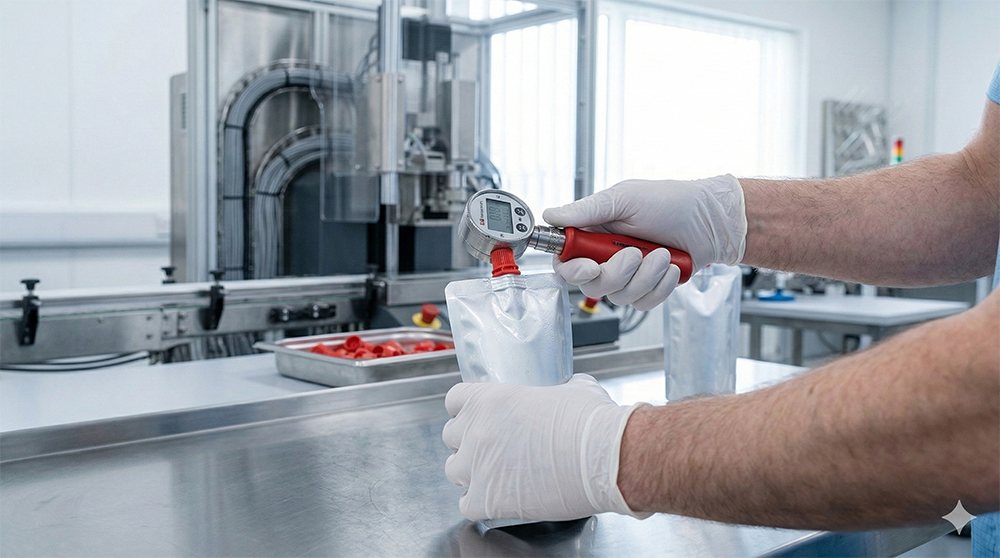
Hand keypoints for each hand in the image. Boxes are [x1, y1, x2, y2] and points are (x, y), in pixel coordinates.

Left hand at [442, 374, 649, 521]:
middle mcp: (476, 431)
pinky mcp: (487, 500)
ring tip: (496, 475)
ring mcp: (478, 467)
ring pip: (454, 471)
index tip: (477, 417)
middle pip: (451, 437)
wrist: (605, 459)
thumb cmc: (592, 423)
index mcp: (491, 400)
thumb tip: (565, 389)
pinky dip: (479, 504)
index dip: (466, 409)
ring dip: (471, 473)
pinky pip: (466, 505)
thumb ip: (556, 388)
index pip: (455, 401)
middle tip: (493, 448)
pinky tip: (499, 499)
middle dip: (469, 442)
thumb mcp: (573, 389)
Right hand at [544, 175, 746, 309]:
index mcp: (595, 233)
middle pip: (591, 285)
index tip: (590, 267)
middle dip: (616, 273)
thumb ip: (586, 210)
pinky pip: (643, 302)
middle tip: (636, 253)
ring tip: (663, 254)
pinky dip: (659, 286)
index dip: (573, 270)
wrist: (711, 220)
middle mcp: (607, 256)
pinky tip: (671, 268)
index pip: (566, 261)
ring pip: (619, 296)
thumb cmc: (671, 202)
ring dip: (645, 277)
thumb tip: (550, 215)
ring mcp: (628, 275)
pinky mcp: (648, 288)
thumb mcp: (624, 199)